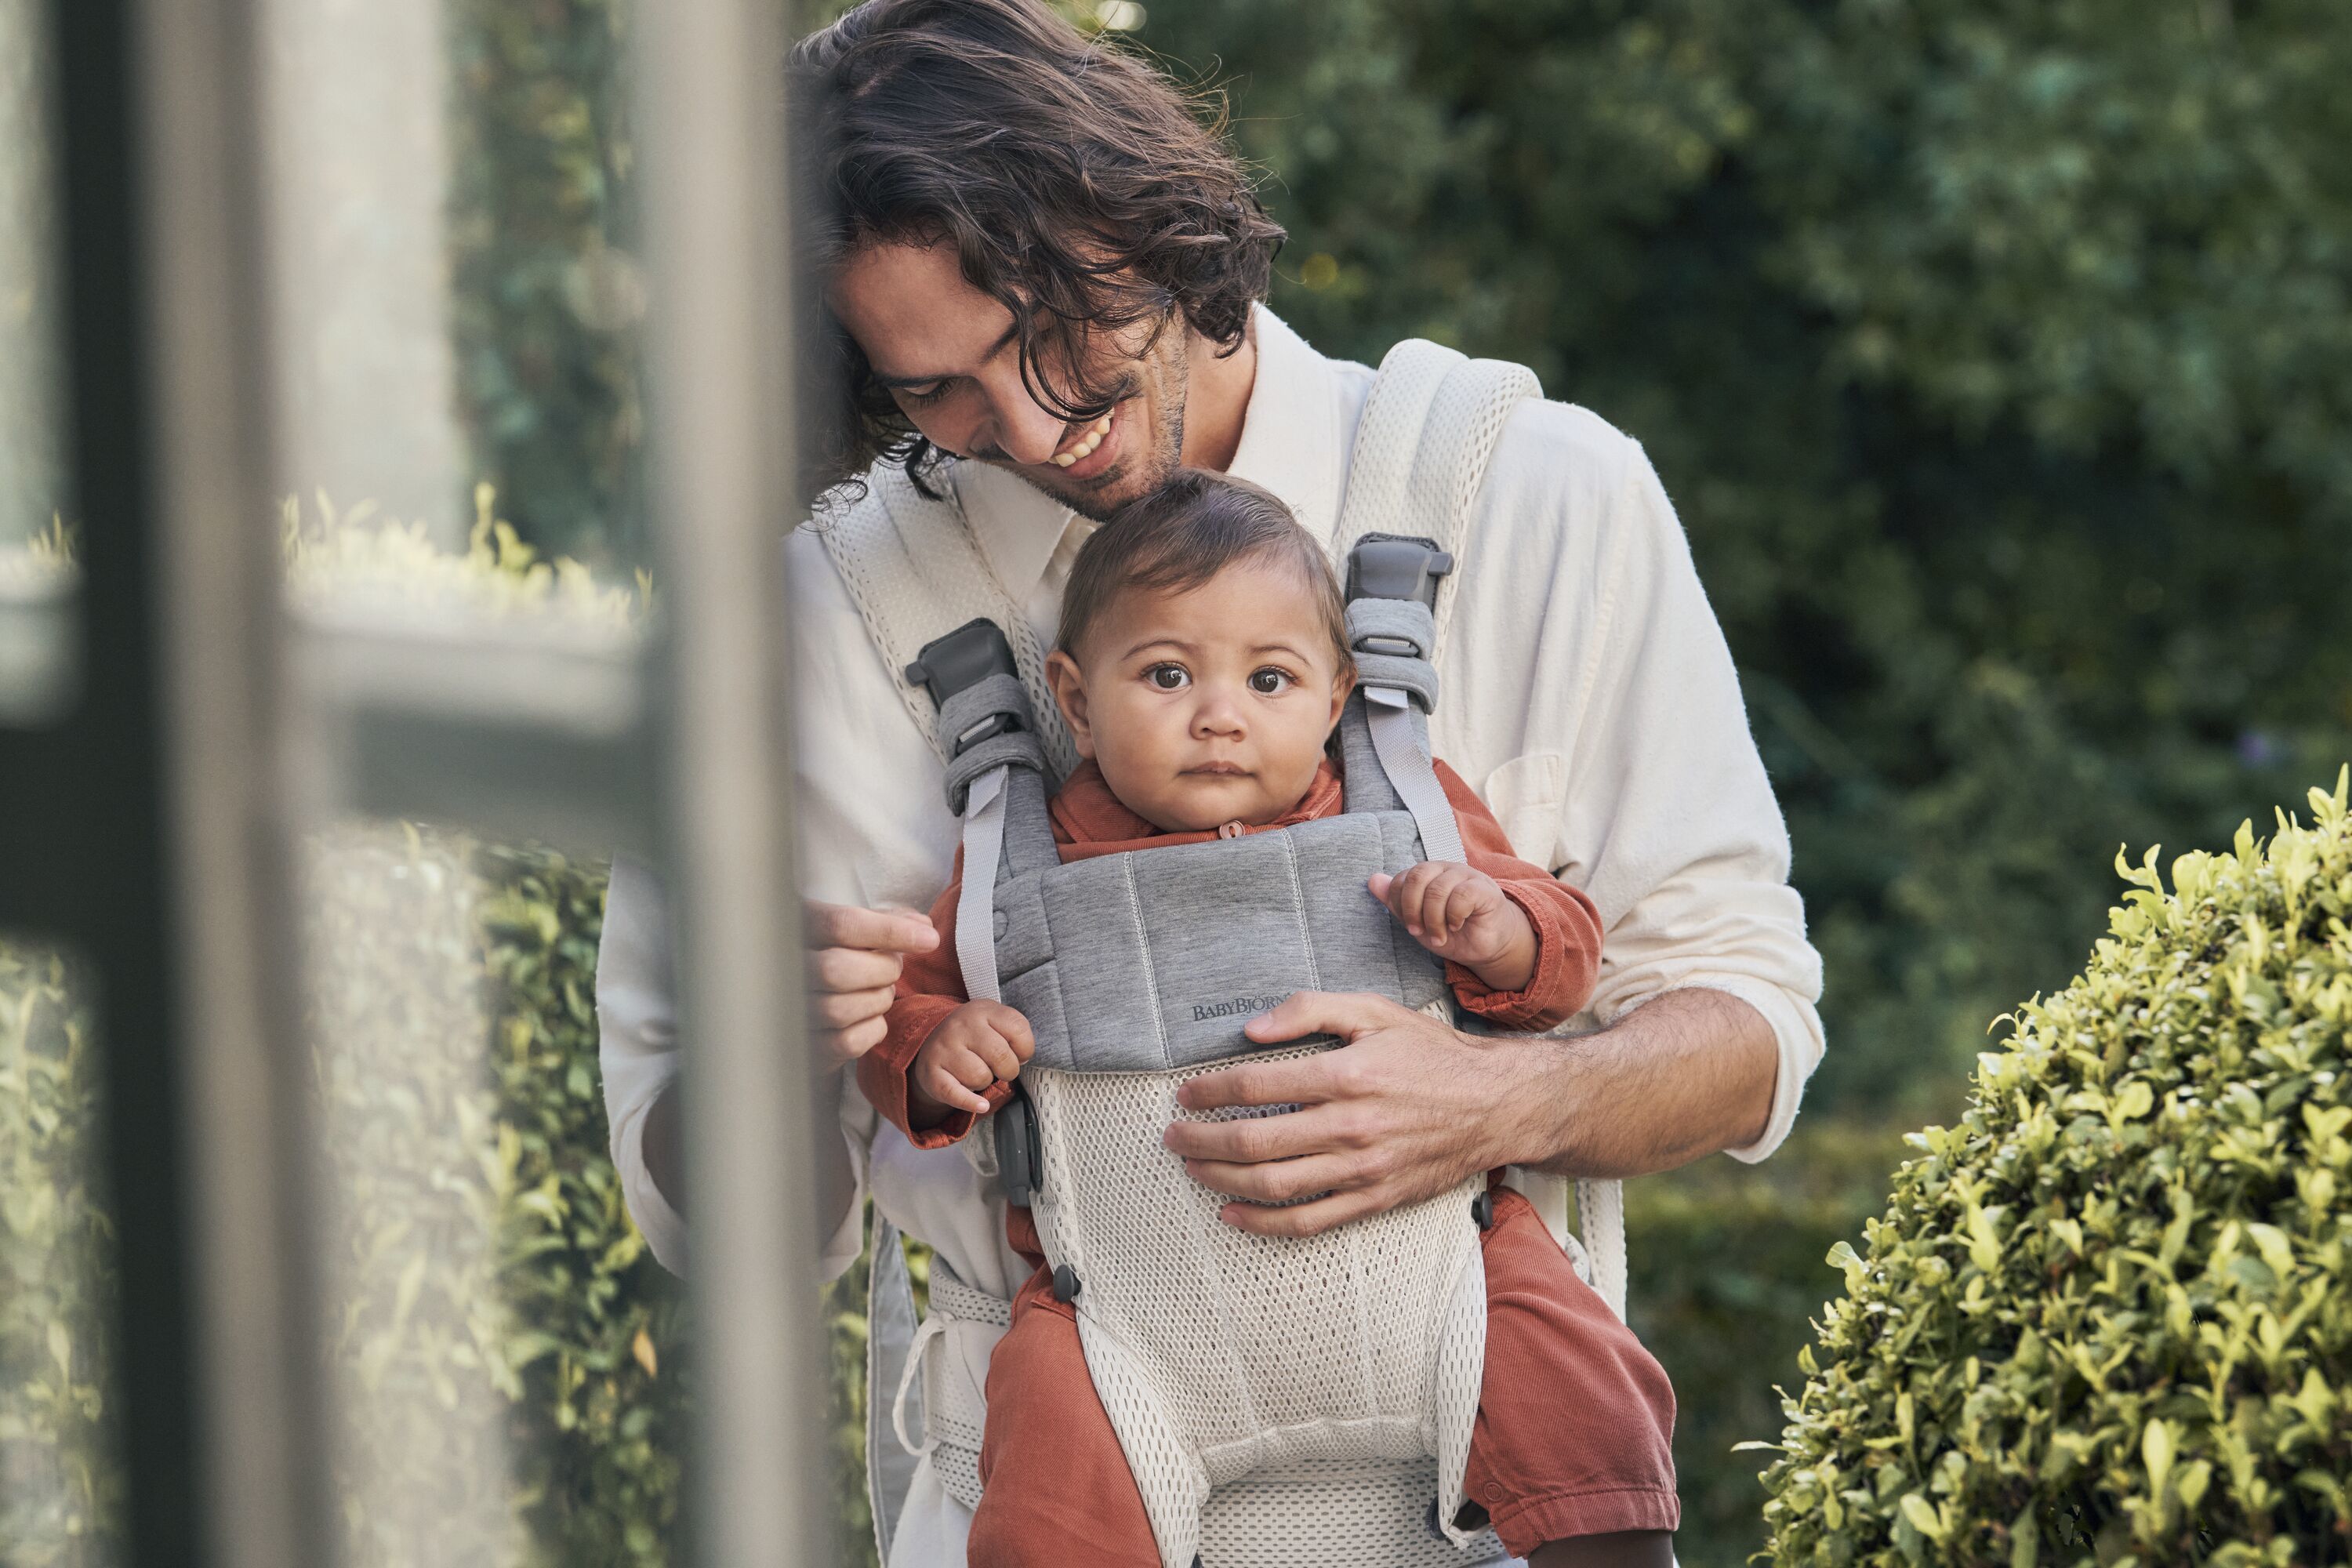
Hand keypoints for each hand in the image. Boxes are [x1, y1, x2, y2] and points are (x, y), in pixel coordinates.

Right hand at [806, 900, 938, 1068]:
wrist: (808, 1007)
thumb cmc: (838, 957)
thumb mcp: (855, 931)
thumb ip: (887, 923)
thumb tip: (924, 928)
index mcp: (798, 927)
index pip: (841, 924)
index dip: (891, 931)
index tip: (929, 939)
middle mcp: (785, 968)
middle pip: (837, 969)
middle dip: (883, 970)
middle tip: (893, 968)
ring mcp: (790, 1010)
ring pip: (841, 1009)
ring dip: (878, 999)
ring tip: (879, 991)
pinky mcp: (806, 1045)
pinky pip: (848, 1041)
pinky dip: (874, 1029)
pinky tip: (871, 1017)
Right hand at [910, 1000, 1034, 1126]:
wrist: (931, 1041)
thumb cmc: (973, 1036)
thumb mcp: (993, 1022)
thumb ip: (1014, 1033)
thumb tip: (1022, 1060)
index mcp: (983, 1010)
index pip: (1018, 1029)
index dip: (1025, 1049)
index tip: (1017, 1053)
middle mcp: (962, 1026)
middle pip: (1001, 1056)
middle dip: (1008, 1070)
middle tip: (1000, 1069)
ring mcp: (944, 1049)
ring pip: (980, 1077)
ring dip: (984, 1082)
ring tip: (977, 1073)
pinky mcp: (931, 1073)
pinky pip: (956, 1094)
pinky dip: (971, 1103)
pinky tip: (981, 1105)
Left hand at [1160, 991, 1541, 1236]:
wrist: (1495, 1104)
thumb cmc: (1430, 1054)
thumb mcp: (1373, 1011)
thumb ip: (1308, 1010)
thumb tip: (1250, 1030)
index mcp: (1345, 1074)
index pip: (1256, 1085)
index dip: (1209, 1091)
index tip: (1185, 1093)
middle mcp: (1349, 1126)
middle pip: (1255, 1140)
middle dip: (1202, 1140)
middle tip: (1172, 1136)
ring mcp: (1361, 1168)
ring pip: (1274, 1184)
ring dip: (1222, 1179)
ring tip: (1192, 1168)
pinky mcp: (1374, 1198)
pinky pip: (1310, 1220)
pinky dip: (1264, 1222)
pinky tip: (1234, 1213)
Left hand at [1368, 863, 1535, 992]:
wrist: (1485, 945)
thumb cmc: (1451, 931)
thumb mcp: (1418, 920)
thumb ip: (1396, 902)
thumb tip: (1372, 880)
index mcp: (1428, 874)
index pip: (1402, 879)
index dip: (1400, 905)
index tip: (1411, 927)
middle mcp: (1445, 869)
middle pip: (1417, 876)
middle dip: (1413, 910)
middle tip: (1419, 932)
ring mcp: (1466, 875)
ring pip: (1438, 889)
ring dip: (1434, 920)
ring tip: (1440, 936)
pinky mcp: (1484, 888)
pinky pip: (1461, 896)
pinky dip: (1453, 916)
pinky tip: (1456, 926)